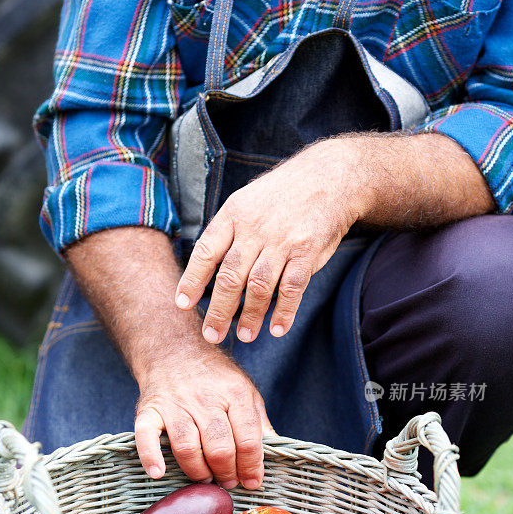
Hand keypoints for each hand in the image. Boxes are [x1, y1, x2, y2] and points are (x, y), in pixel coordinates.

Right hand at [65, 226, 274, 487]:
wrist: (174, 349)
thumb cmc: (216, 378)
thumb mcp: (245, 391)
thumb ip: (258, 422)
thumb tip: (276, 452)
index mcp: (234, 394)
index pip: (248, 438)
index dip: (252, 466)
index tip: (252, 483)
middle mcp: (205, 399)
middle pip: (219, 447)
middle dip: (226, 473)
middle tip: (228, 483)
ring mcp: (175, 404)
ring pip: (187, 447)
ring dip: (198, 471)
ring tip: (205, 479)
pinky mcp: (149, 410)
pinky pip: (147, 436)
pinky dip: (151, 457)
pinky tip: (158, 473)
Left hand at [175, 138, 368, 343]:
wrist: (329, 177)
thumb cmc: (281, 196)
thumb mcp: (246, 202)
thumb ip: (228, 234)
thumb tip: (206, 270)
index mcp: (233, 215)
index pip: (206, 252)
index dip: (192, 280)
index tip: (182, 305)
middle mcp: (254, 229)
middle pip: (231, 276)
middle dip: (219, 310)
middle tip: (211, 335)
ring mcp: (282, 241)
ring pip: (260, 285)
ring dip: (251, 315)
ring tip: (245, 336)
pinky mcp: (307, 251)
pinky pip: (292, 287)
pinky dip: (284, 311)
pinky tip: (277, 329)